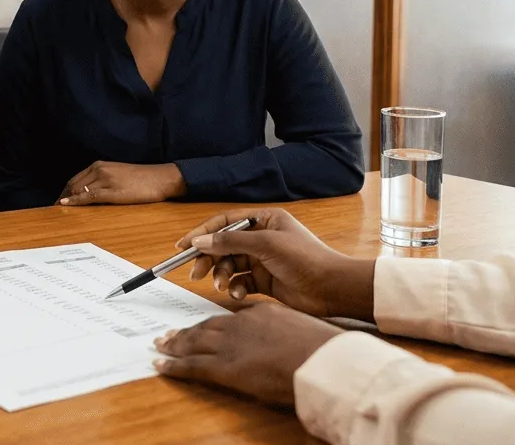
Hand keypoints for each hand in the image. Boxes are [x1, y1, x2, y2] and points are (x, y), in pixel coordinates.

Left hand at [58, 162, 184, 205]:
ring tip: (57, 212)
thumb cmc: (142, 179)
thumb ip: (102, 180)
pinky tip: (67, 205)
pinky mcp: (112, 191)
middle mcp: (99, 170)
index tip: (57, 202)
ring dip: (66, 200)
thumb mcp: (118, 175)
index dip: (64, 192)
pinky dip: (76, 201)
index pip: (74, 179)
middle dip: (62, 197)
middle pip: (73, 185)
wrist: (161, 178)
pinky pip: (89, 196)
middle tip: (53, 210)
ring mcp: (105, 180)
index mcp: (100, 165)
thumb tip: (89, 193)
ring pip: (78, 190)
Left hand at [153, 303, 343, 406]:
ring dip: (175, 344)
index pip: (228, 316)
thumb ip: (284, 330)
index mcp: (260, 313)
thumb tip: (281, 339)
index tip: (203, 325)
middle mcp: (241, 325)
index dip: (212, 322)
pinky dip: (173, 365)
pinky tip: (160, 365)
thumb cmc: (322, 350)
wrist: (324, 361)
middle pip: (206, 326)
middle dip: (186, 331)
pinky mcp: (226, 367)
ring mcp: (231, 345)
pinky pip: (192, 365)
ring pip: (195, 342)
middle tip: (169, 333)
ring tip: (161, 345)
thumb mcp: (301, 329)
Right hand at [176, 208, 375, 320]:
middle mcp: (262, 238)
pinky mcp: (266, 280)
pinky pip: (241, 281)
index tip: (182, 246)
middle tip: (195, 272)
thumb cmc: (306, 259)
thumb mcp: (266, 244)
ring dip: (222, 275)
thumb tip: (199, 242)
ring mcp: (263, 260)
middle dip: (209, 259)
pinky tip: (238, 293)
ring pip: (230, 265)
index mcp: (264, 220)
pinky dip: (236, 287)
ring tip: (222, 285)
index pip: (225, 222)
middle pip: (224, 245)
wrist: (332, 288)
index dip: (202, 233)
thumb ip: (230, 242)